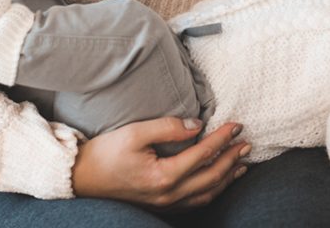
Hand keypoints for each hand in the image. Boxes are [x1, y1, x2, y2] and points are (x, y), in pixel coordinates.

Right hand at [71, 117, 249, 208]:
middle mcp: (168, 194)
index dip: (223, 138)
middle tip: (247, 143)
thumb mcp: (135, 132)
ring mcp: (165, 204)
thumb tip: (198, 125)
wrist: (82, 178)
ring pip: (207, 194)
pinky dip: (213, 191)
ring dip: (227, 177)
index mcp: (163, 175)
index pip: (203, 154)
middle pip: (211, 177)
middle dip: (232, 158)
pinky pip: (196, 202)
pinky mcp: (161, 206)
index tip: (237, 125)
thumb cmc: (106, 153)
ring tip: (242, 163)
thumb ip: (168, 127)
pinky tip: (219, 181)